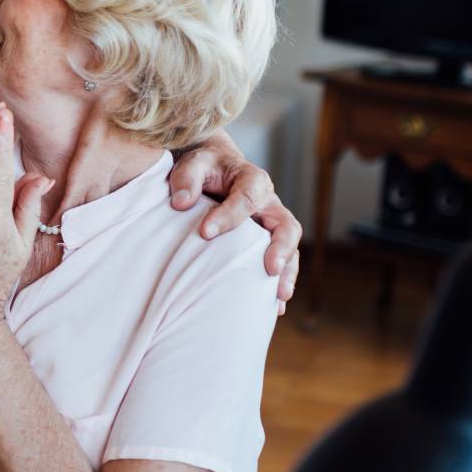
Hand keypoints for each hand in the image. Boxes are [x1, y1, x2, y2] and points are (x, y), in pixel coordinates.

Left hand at [169, 132, 302, 309]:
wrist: (211, 169)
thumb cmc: (203, 166)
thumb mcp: (193, 163)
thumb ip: (188, 178)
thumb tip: (181, 202)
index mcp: (252, 180)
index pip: (246, 197)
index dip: (228, 215)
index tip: (205, 232)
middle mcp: (269, 204)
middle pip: (286, 225)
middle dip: (281, 248)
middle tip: (270, 268)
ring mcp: (270, 225)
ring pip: (290, 248)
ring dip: (287, 272)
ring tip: (279, 296)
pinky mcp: (266, 243)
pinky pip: (279, 264)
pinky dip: (278, 283)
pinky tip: (273, 308)